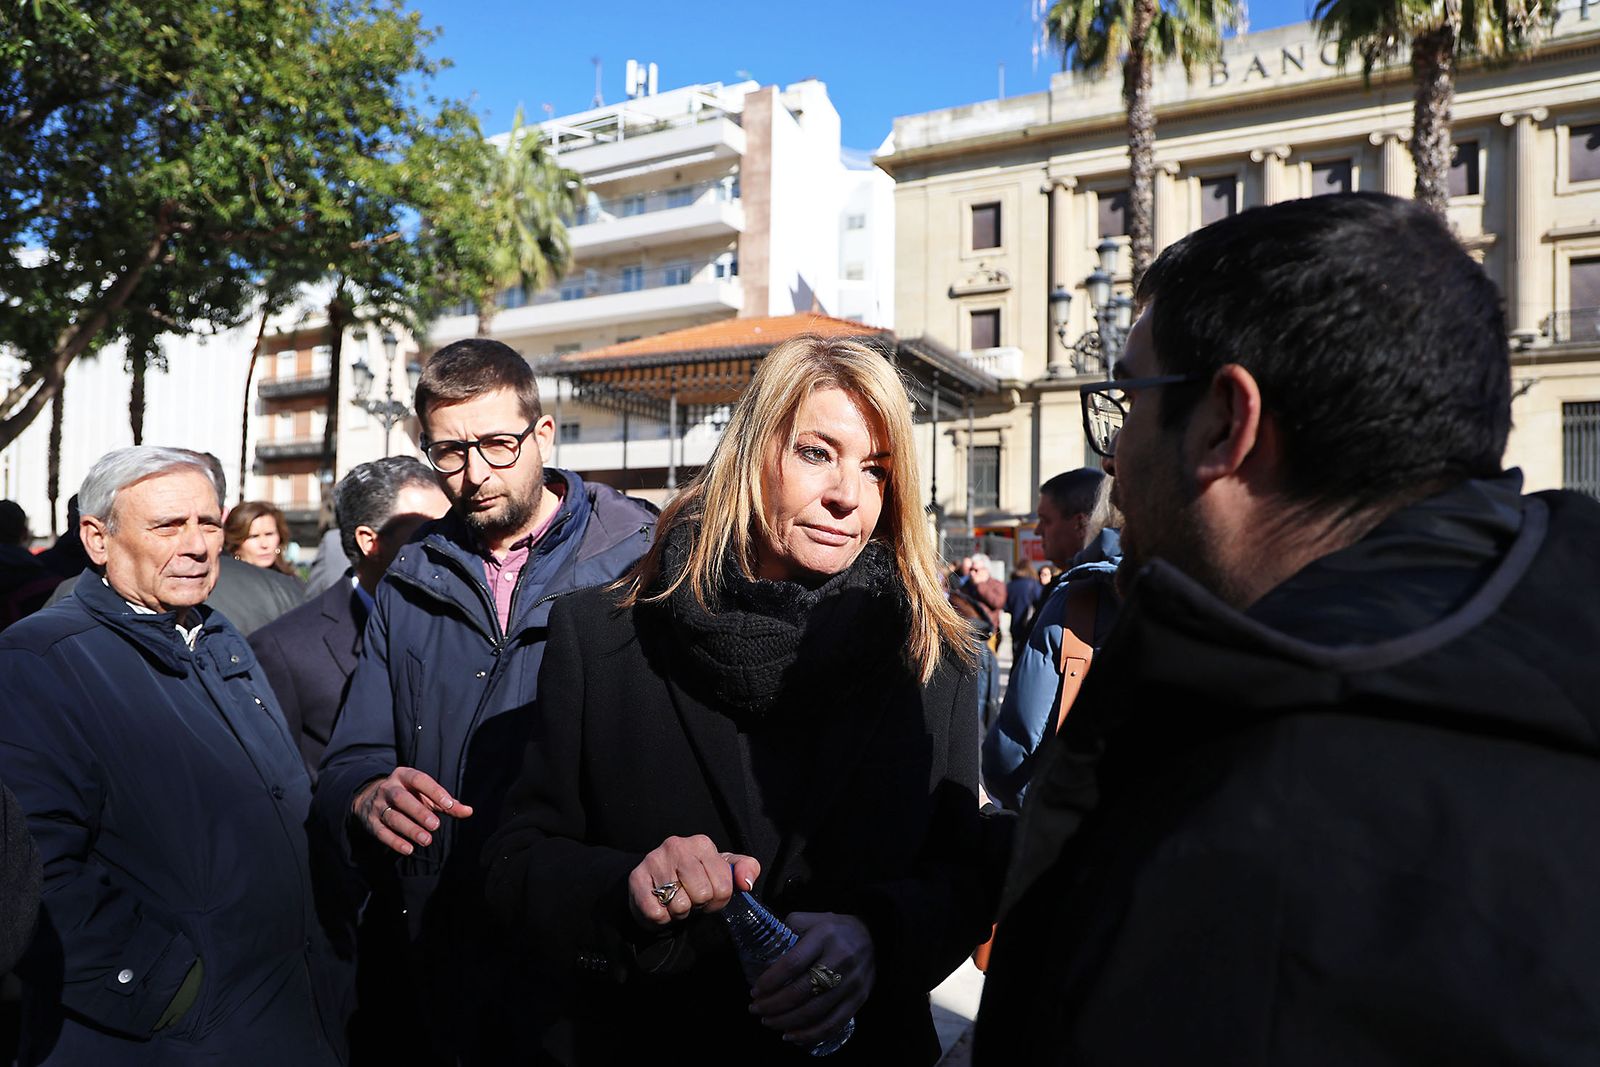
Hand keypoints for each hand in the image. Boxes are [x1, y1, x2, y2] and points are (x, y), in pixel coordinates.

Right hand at [352, 767, 472, 855]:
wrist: (370, 799)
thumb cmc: (408, 796)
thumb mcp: (426, 795)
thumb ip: (447, 803)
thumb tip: (468, 811)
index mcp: (404, 776)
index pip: (419, 780)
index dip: (434, 791)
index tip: (449, 805)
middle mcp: (389, 788)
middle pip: (402, 798)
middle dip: (419, 812)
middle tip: (436, 825)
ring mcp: (378, 805)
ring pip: (392, 817)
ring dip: (410, 829)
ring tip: (427, 840)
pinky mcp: (371, 823)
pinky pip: (382, 832)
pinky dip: (395, 842)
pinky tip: (409, 849)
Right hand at [626, 835, 760, 928]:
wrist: (654, 884)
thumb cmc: (695, 878)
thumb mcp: (723, 870)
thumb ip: (745, 869)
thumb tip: (746, 883)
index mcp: (702, 844)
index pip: (724, 886)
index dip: (718, 900)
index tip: (708, 895)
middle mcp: (677, 846)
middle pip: (702, 895)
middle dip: (698, 906)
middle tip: (690, 899)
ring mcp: (654, 860)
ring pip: (679, 906)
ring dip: (679, 913)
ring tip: (675, 901)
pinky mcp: (636, 878)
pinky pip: (657, 913)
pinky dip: (661, 919)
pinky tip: (660, 906)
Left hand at [749, 912, 874, 1046]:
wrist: (875, 936)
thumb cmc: (836, 929)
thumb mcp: (813, 918)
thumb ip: (789, 927)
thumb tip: (765, 947)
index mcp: (825, 936)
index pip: (793, 962)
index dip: (771, 980)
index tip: (755, 990)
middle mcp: (840, 959)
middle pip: (801, 990)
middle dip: (773, 1005)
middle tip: (755, 1009)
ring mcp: (851, 982)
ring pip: (814, 1011)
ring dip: (786, 1021)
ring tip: (768, 1021)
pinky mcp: (859, 999)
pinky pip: (833, 1024)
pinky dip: (810, 1035)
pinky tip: (792, 1035)